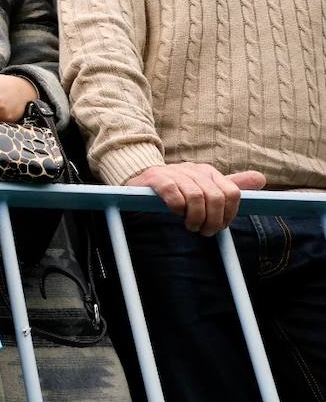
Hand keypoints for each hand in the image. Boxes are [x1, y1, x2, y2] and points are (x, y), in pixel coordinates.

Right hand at [125, 163, 266, 235]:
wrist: (141, 179)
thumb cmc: (177, 187)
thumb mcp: (205, 186)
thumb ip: (231, 185)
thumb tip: (261, 179)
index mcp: (208, 172)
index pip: (232, 193)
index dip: (229, 214)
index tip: (220, 226)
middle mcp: (194, 170)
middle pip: (216, 197)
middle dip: (213, 220)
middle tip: (205, 232)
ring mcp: (174, 172)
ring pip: (196, 196)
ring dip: (196, 217)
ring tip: (191, 226)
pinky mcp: (156, 178)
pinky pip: (173, 193)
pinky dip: (177, 207)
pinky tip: (175, 213)